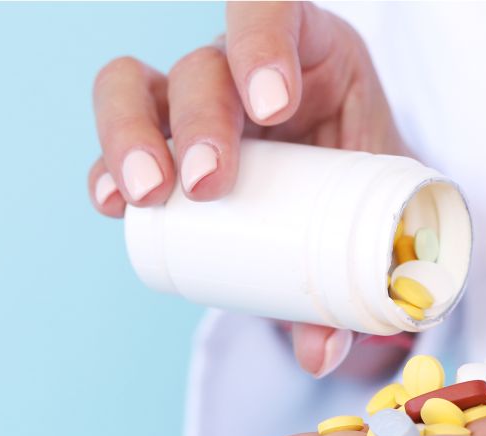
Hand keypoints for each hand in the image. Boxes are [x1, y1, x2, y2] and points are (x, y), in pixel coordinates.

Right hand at [88, 1, 410, 376]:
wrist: (355, 202)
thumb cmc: (371, 192)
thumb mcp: (378, 222)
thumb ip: (356, 282)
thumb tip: (321, 353)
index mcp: (314, 54)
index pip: (276, 12)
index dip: (264, 44)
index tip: (273, 107)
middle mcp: (245, 66)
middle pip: (203, 63)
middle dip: (200, 120)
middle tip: (210, 184)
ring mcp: (194, 100)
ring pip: (138, 85)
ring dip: (133, 136)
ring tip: (145, 195)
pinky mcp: (163, 138)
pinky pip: (121, 137)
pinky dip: (107, 165)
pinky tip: (109, 202)